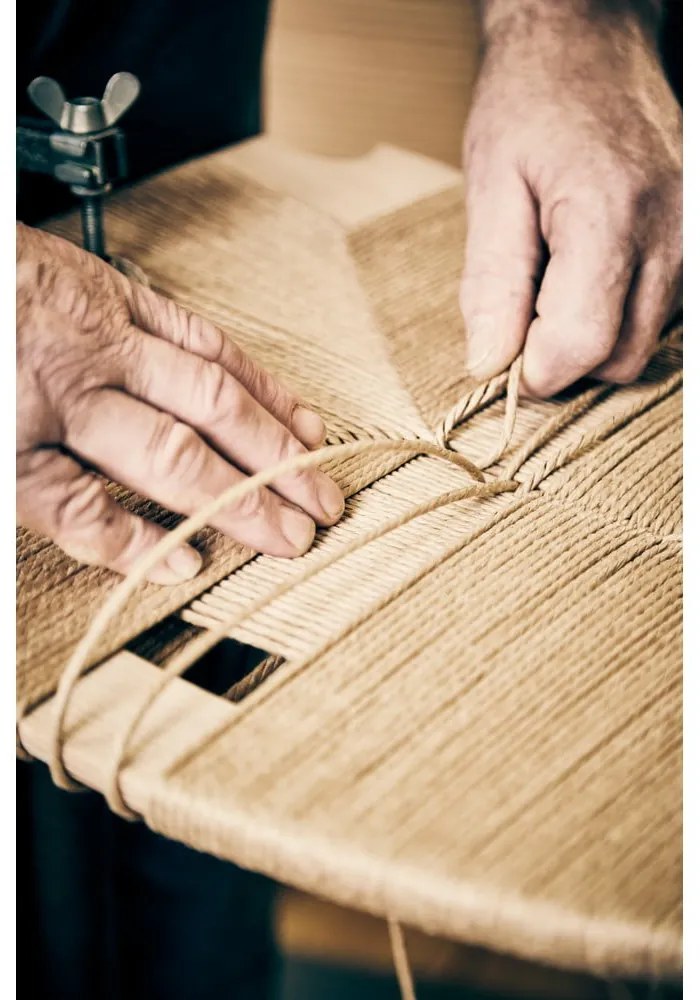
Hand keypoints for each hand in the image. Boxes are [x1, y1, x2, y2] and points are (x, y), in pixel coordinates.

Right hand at [16, 225, 344, 583]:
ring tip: (288, 537)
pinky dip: (131, 541)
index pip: (217, 356)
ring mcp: (53, 406)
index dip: (274, 399)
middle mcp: (95, 352)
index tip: (315, 434)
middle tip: (326, 502)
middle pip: (216, 411)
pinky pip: (79, 508)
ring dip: (238, 502)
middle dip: (280, 461)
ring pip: (171, 456)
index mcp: (104, 303)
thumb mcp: (48, 269)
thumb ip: (109, 313)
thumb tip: (164, 357)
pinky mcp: (7, 454)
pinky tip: (181, 563)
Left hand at [461, 3, 681, 396]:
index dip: (534, 369)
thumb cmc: (530, 102)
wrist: (587, 40)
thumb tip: (489, 365)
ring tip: (553, 278)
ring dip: (590, 336)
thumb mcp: (491, 190)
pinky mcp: (696, 236)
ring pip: (642, 343)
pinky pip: (656, 314)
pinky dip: (615, 313)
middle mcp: (670, 230)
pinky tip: (585, 272)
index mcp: (610, 215)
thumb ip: (491, 286)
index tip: (501, 354)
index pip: (582, 344)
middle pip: (620, 358)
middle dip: (563, 357)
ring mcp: (692, 234)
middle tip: (522, 311)